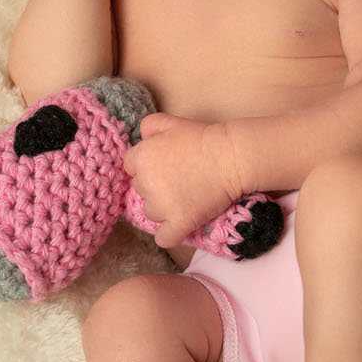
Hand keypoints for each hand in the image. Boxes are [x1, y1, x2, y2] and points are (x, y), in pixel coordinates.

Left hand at [123, 113, 240, 250]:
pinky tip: (178, 227)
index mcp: (141, 158)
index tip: (165, 167)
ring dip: (163, 209)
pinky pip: (164, 238)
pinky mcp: (179, 223)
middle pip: (140, 191)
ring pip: (151, 213)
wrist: (231, 158)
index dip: (147, 167)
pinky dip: (170, 235)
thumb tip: (142, 138)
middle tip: (178, 180)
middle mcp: (145, 183)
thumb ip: (149, 126)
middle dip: (154, 187)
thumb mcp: (171, 122)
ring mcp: (161, 206)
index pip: (131, 168)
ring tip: (185, 198)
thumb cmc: (203, 138)